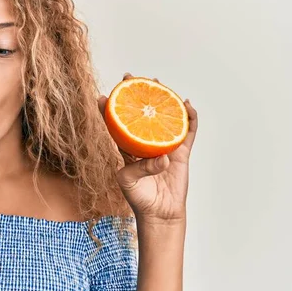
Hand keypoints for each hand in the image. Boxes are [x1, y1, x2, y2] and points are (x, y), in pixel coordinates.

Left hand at [98, 73, 198, 223]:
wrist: (159, 213)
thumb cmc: (139, 197)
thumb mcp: (130, 182)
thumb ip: (142, 168)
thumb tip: (162, 156)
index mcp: (126, 149)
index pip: (115, 125)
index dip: (108, 111)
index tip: (102, 96)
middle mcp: (144, 143)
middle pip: (140, 114)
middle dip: (135, 96)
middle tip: (131, 77)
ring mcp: (163, 146)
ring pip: (162, 117)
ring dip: (161, 99)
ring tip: (158, 82)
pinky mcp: (180, 153)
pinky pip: (186, 132)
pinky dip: (189, 118)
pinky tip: (187, 105)